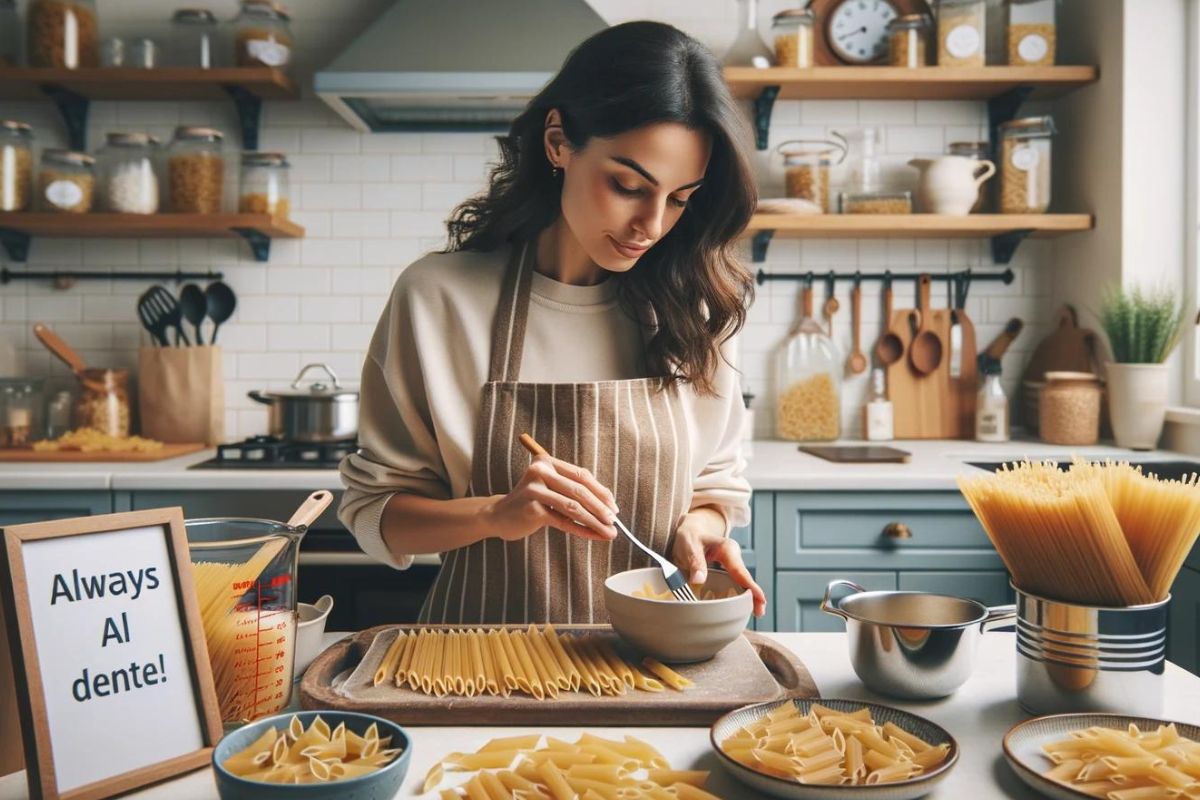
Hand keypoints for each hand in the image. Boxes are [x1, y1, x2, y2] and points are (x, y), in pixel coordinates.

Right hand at [483, 454, 618, 543]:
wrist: (498, 516)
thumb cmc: (530, 503)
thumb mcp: (551, 489)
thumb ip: (573, 490)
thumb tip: (608, 505)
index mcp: (547, 461)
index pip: (581, 475)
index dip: (601, 492)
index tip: (614, 507)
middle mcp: (540, 471)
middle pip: (580, 490)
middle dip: (601, 508)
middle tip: (614, 521)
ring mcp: (534, 489)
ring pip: (574, 507)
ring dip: (595, 521)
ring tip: (609, 532)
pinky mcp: (532, 509)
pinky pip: (563, 521)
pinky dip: (582, 530)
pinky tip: (594, 536)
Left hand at [671, 511, 767, 617]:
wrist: (688, 532)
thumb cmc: (689, 537)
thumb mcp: (689, 546)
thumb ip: (695, 562)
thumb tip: (698, 580)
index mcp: (726, 548)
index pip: (739, 570)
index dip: (750, 586)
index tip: (760, 598)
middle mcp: (733, 556)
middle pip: (745, 578)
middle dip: (754, 595)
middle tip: (760, 612)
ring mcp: (732, 563)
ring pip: (742, 582)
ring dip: (748, 596)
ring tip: (757, 611)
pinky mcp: (727, 570)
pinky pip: (735, 583)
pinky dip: (739, 594)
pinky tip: (742, 605)